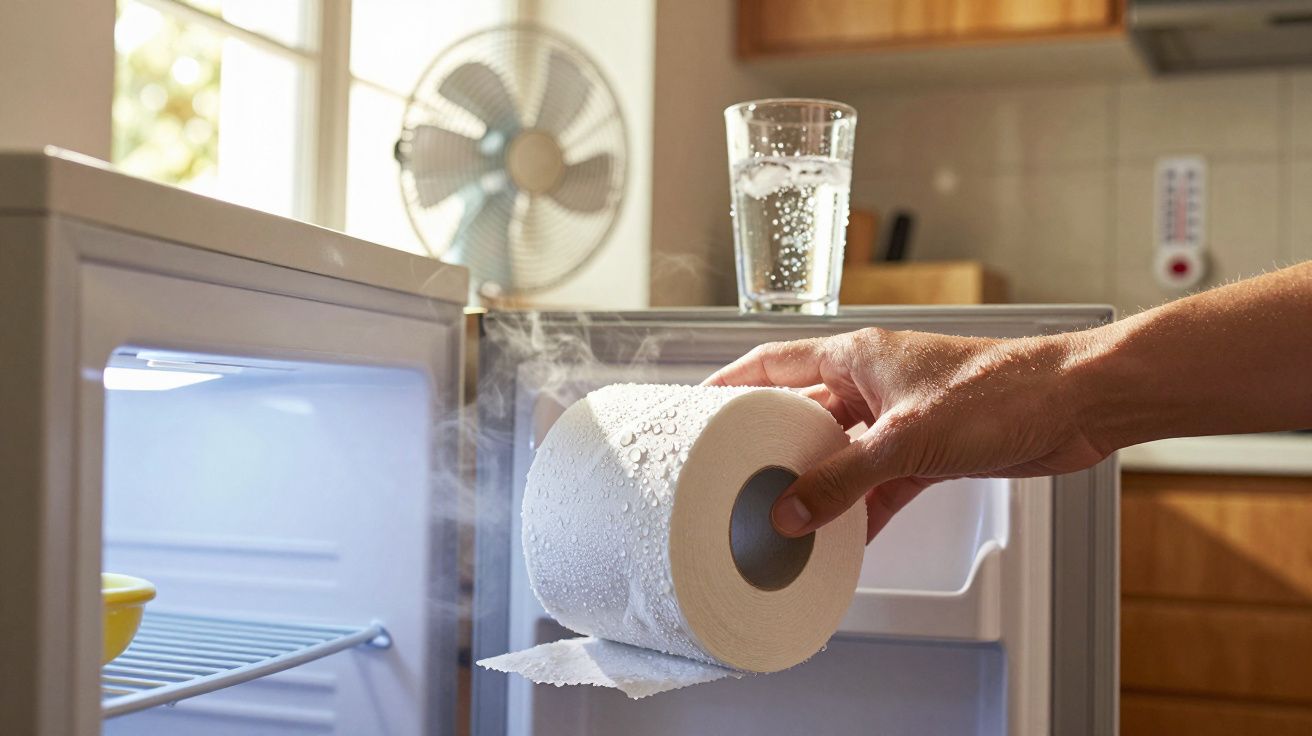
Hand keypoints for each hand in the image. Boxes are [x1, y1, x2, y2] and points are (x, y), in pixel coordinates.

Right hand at [704, 328, 1108, 541]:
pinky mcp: (928, 449)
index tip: (696, 409)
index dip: (729, 384)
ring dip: (817, 486)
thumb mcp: (905, 439)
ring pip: (840, 454)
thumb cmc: (1001, 389)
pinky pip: (878, 483)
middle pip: (802, 413)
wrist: (1075, 404)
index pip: (772, 363)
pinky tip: (844, 538)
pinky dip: (861, 509)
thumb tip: (791, 512)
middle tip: (735, 479)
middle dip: (771, 448)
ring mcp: (899, 416)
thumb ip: (843, 479)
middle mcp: (872, 382)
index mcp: (856, 355)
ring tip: (782, 518)